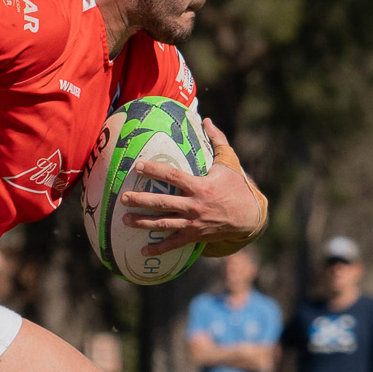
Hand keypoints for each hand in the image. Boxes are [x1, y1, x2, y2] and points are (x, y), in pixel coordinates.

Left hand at [120, 119, 262, 255]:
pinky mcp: (194, 236)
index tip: (138, 166)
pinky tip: (142, 252)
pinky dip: (158, 249)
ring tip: (124, 220)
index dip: (155, 170)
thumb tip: (206, 119)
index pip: (173, 176)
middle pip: (163, 203)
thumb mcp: (229, 162)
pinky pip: (173, 244)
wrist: (249, 217)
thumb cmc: (236, 187)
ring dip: (143, 223)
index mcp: (200, 186)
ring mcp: (193, 222)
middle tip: (123, 198)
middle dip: (141, 200)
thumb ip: (217, 140)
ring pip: (164, 224)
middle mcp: (194, 205)